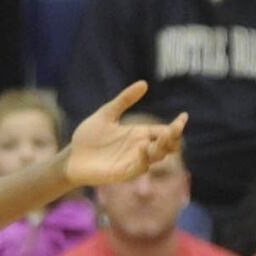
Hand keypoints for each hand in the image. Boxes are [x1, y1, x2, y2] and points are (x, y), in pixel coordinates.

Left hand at [62, 81, 186, 186]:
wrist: (71, 157)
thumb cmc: (88, 137)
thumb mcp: (106, 114)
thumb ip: (124, 100)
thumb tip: (144, 83)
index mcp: (138, 134)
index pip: (164, 130)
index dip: (176, 125)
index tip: (184, 116)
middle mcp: (140, 148)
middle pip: (167, 144)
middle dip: (174, 137)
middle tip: (175, 128)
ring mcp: (134, 161)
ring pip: (157, 156)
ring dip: (162, 147)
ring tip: (163, 135)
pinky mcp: (124, 172)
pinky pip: (140, 167)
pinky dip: (144, 158)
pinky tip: (142, 147)